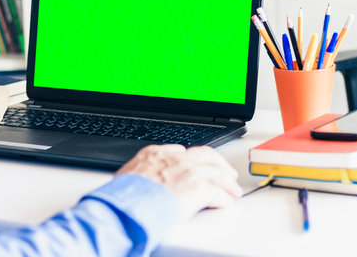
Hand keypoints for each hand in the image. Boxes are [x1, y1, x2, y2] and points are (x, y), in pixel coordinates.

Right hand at [116, 144, 242, 219]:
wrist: (128, 205)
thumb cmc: (123, 196)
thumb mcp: (126, 175)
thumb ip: (140, 171)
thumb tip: (140, 177)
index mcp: (156, 153)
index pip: (183, 151)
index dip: (195, 159)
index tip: (199, 164)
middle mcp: (175, 159)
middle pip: (205, 155)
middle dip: (218, 163)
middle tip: (225, 172)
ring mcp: (189, 171)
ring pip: (217, 172)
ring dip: (227, 182)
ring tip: (233, 190)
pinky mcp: (198, 188)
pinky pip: (218, 193)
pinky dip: (223, 198)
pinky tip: (226, 203)